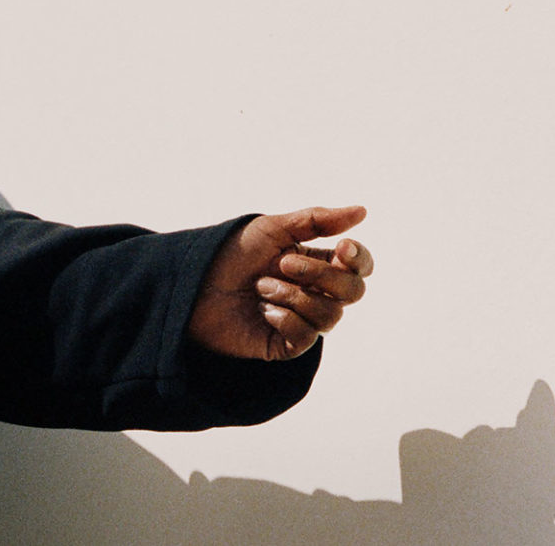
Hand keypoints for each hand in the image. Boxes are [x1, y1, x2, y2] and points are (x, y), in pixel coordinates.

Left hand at [187, 206, 373, 360]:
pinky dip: (285, 319)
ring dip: (294, 296)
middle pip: (353, 291)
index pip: (359, 267)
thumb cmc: (228, 253)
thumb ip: (316, 220)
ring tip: (260, 287)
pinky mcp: (284, 344)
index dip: (359, 258)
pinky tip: (262, 311)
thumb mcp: (271, 229)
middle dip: (320, 275)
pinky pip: (306, 337)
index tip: (341, 247)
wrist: (191, 282)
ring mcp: (301, 320)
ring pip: (331, 316)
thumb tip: (363, 211)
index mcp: (316, 263)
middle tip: (282, 263)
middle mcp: (314, 293)